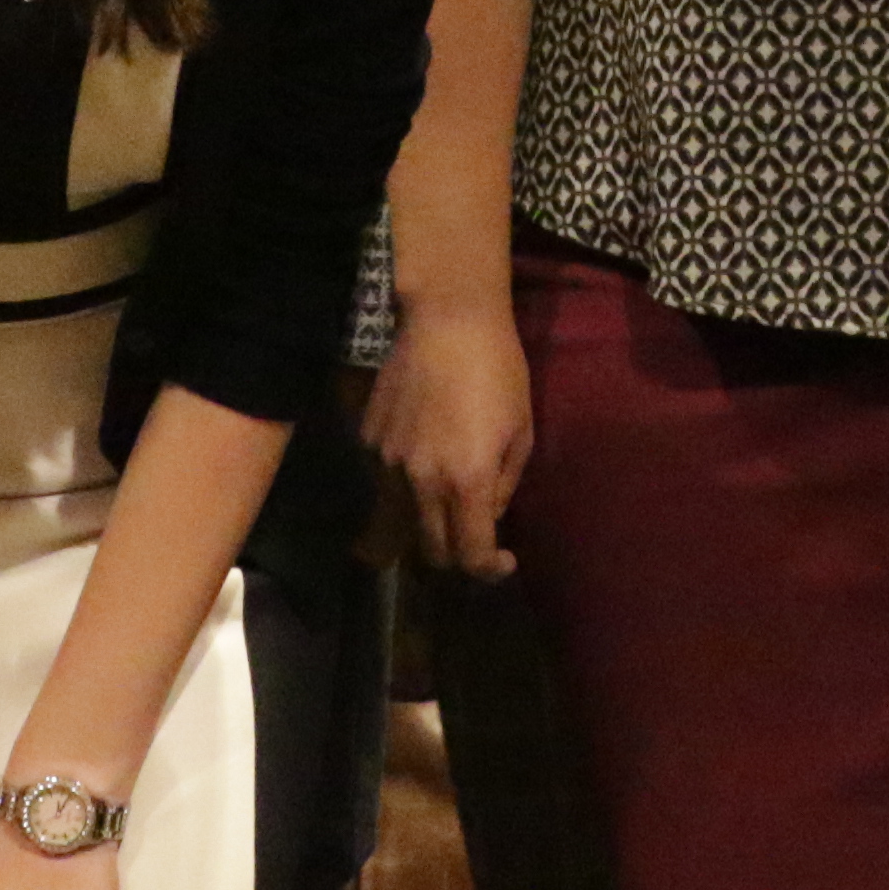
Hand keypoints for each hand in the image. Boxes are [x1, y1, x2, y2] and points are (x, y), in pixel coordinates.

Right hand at [367, 307, 535, 580]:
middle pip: (430, 551)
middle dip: (456, 555)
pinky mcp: (367, 441)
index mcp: (466, 481)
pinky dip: (400, 490)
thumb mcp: (521, 432)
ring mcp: (386, 463)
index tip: (502, 560)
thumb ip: (503, 486)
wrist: (448, 319)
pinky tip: (418, 463)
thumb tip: (486, 516)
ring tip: (440, 512)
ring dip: (421, 529)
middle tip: (473, 537)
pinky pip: (382, 484)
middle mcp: (420, 482)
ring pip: (396, 524)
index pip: (470, 555)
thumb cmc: (499, 370)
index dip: (489, 570)